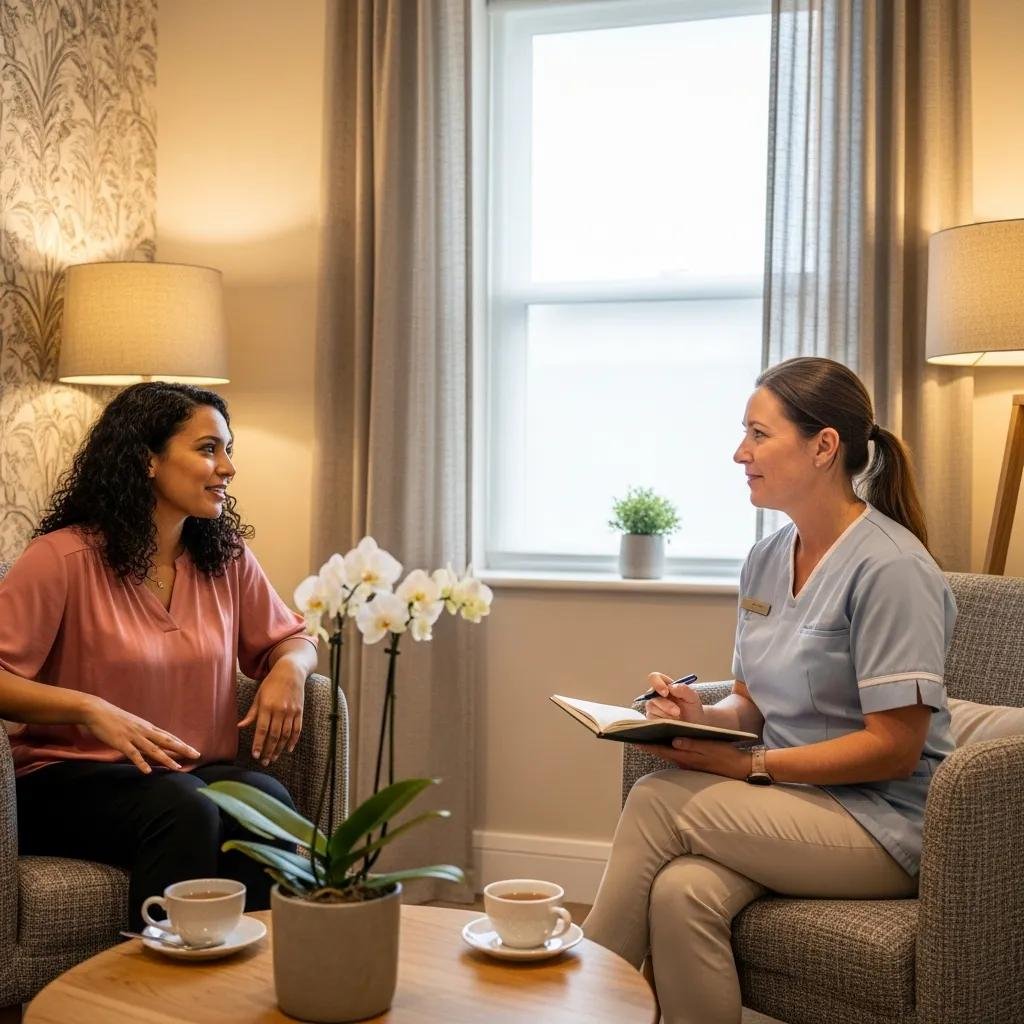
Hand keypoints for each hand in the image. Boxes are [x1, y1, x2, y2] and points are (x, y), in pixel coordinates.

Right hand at [81, 697, 199, 773]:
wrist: (97, 710)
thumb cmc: (114, 718)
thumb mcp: (133, 724)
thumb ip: (143, 732)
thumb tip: (151, 739)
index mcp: (147, 727)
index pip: (169, 737)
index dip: (182, 744)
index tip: (193, 750)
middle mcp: (144, 731)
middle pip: (167, 741)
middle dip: (182, 749)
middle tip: (196, 756)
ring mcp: (133, 736)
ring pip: (153, 749)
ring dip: (166, 759)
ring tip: (177, 768)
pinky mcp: (121, 742)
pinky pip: (133, 754)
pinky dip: (141, 763)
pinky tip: (148, 771)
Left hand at [238, 663, 304, 764]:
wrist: (291, 671)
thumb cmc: (271, 683)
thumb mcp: (258, 696)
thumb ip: (251, 713)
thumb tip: (240, 726)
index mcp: (267, 706)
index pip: (262, 730)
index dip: (258, 744)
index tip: (254, 755)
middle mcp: (280, 710)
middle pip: (274, 735)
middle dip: (268, 750)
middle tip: (263, 762)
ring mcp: (291, 711)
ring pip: (285, 735)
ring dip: (279, 749)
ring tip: (273, 758)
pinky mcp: (299, 711)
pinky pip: (297, 729)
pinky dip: (293, 741)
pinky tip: (288, 749)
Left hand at [639, 737, 750, 780]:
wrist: (741, 768)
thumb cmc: (726, 756)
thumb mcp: (710, 747)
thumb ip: (692, 745)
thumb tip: (674, 741)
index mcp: (686, 758)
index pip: (663, 751)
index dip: (648, 745)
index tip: (635, 739)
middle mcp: (684, 762)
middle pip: (663, 752)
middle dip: (649, 744)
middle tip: (635, 735)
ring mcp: (688, 763)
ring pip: (669, 753)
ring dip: (658, 745)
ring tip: (646, 735)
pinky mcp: (693, 763)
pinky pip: (677, 754)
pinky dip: (668, 748)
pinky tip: (666, 740)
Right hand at [644, 672, 705, 724]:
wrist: (694, 725)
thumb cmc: (692, 709)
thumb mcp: (693, 698)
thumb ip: (684, 689)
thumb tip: (671, 687)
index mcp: (665, 685)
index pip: (654, 678)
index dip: (657, 684)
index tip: (666, 692)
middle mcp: (656, 696)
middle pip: (652, 696)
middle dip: (666, 705)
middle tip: (677, 712)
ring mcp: (653, 708)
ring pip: (652, 709)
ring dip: (666, 715)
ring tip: (678, 719)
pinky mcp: (652, 720)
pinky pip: (652, 720)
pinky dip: (663, 723)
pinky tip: (672, 724)